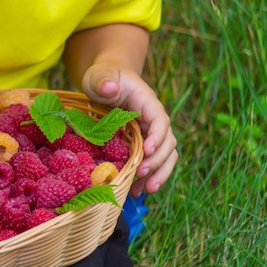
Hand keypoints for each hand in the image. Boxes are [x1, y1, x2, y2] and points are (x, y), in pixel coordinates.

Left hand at [81, 63, 177, 196]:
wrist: (106, 82)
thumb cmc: (103, 77)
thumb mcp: (99, 75)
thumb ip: (103, 79)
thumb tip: (110, 88)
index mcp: (147, 102)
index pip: (160, 120)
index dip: (157, 137)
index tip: (146, 151)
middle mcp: (153, 119)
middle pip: (167, 142)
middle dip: (158, 161)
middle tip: (141, 176)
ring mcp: (150, 133)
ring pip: (164, 156)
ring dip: (158, 174)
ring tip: (145, 191)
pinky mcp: (142, 144)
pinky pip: (151, 162)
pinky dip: (147, 177)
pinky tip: (136, 191)